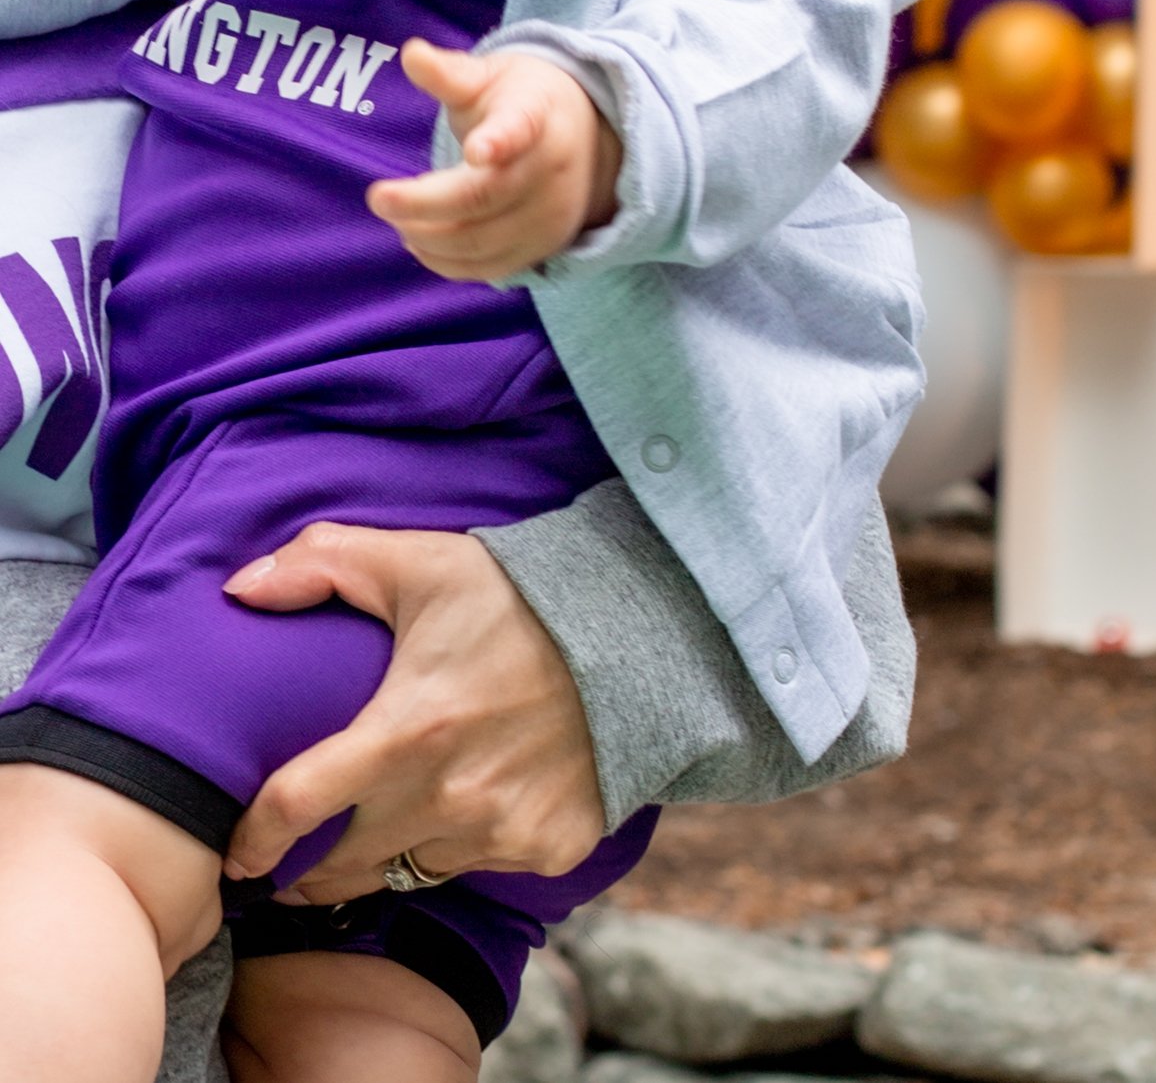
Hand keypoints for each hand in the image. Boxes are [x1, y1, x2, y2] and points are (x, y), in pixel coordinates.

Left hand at [222, 525, 606, 898]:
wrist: (640, 629)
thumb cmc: (519, 595)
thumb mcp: (422, 563)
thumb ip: (325, 563)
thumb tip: (239, 586)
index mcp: (406, 731)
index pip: (297, 806)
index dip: (254, 838)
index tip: (238, 853)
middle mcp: (449, 796)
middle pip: (344, 866)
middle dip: (308, 871)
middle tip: (293, 865)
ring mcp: (500, 830)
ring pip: (413, 869)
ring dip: (391, 853)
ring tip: (383, 826)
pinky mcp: (547, 848)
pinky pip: (481, 865)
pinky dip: (466, 845)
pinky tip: (473, 803)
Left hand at [369, 40, 622, 279]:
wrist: (590, 139)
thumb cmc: (525, 102)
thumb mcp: (493, 77)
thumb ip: (450, 74)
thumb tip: (411, 53)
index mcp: (537, 117)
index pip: (520, 129)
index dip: (499, 141)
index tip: (476, 150)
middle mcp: (550, 171)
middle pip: (483, 197)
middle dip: (424, 203)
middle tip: (378, 197)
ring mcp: (549, 215)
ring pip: (480, 241)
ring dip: (428, 235)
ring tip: (396, 216)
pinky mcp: (542, 249)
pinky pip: (489, 269)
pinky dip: (446, 261)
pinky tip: (419, 240)